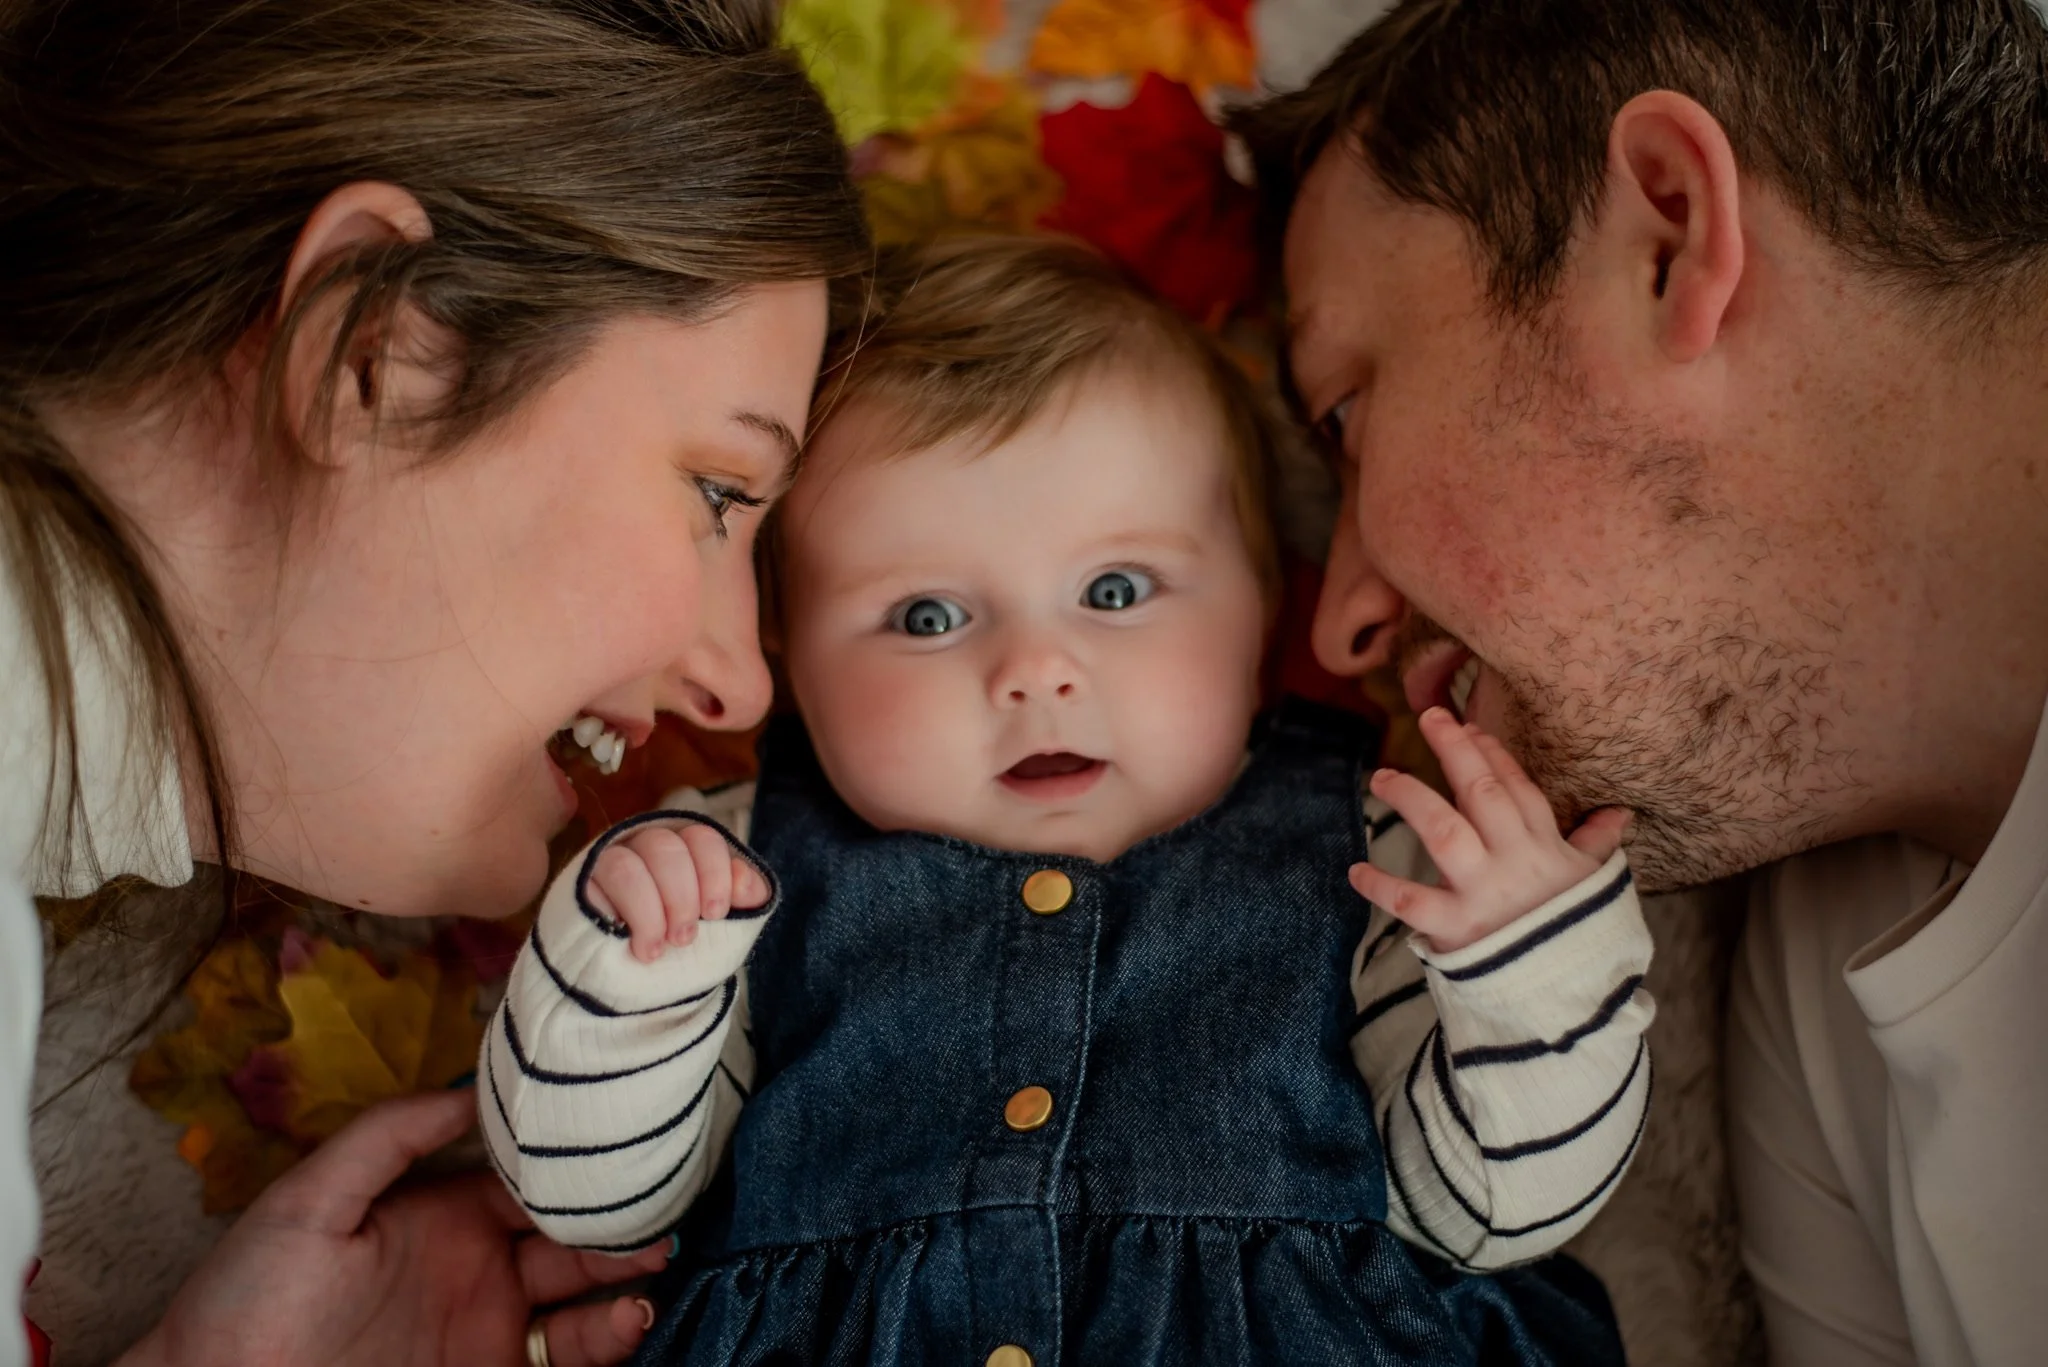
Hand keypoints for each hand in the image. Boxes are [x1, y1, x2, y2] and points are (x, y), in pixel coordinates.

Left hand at [118, 1091, 666, 1366]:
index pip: (528, 1174)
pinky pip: (567, 1360)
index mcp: (442, 1212)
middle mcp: (479, 1266)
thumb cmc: (247, 1299)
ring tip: (656, 1257)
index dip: (575, 1156)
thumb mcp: (307, 1200)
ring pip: (583, 1295)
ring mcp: (489, 1328)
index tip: (624, 1133)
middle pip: (572, 1230)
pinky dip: (610, 1338)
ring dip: (627, 1274)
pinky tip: (628, 1315)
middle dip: (621, 1212)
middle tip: (664, 1199)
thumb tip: (473, 1088)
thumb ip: (388, 1136)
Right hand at [587, 822, 770, 961]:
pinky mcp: (584, 881)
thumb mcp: (719, 926)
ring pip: (630, 862)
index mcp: (685, 850)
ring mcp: (611, 860)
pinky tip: (640, 945)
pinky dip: (632, 914)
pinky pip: (606, 878)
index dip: (715, 873)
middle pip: (666, 846)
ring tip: (660, 948)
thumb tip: (750, 887)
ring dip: (652, 909)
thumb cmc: (677, 947)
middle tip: (685, 938)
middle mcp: (646, 847)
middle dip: (682, 896)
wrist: (627, 988)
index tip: (715, 913)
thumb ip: (740, 900)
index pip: (702, 838)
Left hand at [1348, 706, 1631, 952]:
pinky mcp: (1457, 929)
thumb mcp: (1594, 885)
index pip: (1518, 789)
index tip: (1468, 727)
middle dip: (1456, 752)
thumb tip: (1619, 813)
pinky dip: (1381, 886)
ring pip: (1444, 832)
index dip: (1493, 755)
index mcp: (1545, 849)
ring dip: (1412, 799)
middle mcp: (1514, 863)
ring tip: (1381, 776)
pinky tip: (1356, 870)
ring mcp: (1484, 894)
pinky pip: (1411, 902)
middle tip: (1429, 717)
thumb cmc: (1577, 935)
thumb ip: (1595, 844)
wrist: (1570, 1001)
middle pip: (1482, 795)